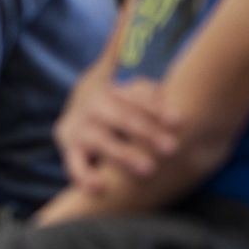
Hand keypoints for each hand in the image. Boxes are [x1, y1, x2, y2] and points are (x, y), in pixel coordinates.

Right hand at [54, 72, 178, 191]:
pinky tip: (100, 187)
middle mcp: (91, 109)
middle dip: (147, 133)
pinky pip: (75, 164)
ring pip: (101, 142)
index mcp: (107, 91)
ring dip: (123, 155)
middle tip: (172, 149)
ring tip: (149, 170)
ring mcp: (79, 130)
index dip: (157, 109)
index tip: (179, 122)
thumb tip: (136, 60)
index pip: (134, 99)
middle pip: (122, 119)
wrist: (71, 115)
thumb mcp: (120, 83)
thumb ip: (140, 84)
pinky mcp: (69, 149)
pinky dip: (84, 176)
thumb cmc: (108, 101)